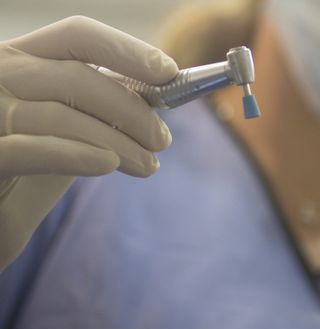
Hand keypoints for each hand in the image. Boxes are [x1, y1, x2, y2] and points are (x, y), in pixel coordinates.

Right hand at [0, 16, 178, 269]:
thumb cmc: (32, 169)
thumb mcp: (70, 130)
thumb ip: (99, 109)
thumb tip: (154, 98)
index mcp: (24, 60)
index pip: (78, 36)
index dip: (127, 51)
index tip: (169, 72)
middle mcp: (0, 75)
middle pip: (78, 77)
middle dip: (132, 110)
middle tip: (162, 140)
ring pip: (63, 115)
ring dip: (119, 143)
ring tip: (148, 165)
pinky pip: (31, 149)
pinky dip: (78, 155)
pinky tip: (109, 165)